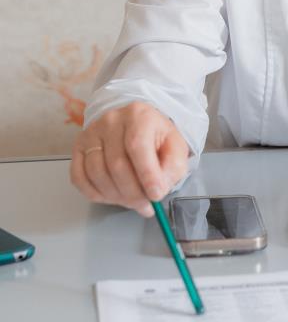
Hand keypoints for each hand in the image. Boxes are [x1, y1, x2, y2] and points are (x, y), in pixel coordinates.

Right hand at [70, 102, 189, 216]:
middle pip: (116, 164)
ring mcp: (91, 134)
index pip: (137, 146)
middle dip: (133, 193)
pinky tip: (112, 196)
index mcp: (138, 116)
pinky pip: (79, 178)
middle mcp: (111, 121)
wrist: (135, 125)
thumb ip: (172, 167)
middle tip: (145, 205)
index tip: (156, 195)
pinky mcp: (78, 147)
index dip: (146, 174)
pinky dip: (95, 194)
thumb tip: (157, 189)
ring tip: (132, 202)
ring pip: (97, 174)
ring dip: (116, 196)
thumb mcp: (175, 147)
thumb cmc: (156, 138)